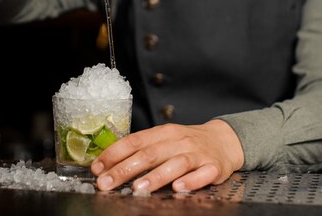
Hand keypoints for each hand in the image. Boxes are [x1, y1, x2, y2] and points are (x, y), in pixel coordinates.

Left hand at [90, 119, 244, 192]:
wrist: (224, 140)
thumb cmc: (188, 143)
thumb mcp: (165, 139)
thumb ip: (142, 149)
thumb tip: (108, 163)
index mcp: (164, 132)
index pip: (134, 141)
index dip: (114, 154)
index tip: (97, 167)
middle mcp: (179, 141)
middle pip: (150, 154)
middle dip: (125, 169)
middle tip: (107, 183)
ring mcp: (197, 153)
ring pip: (175, 164)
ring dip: (155, 177)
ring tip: (138, 188)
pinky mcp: (214, 167)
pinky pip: (202, 174)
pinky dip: (190, 181)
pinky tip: (178, 187)